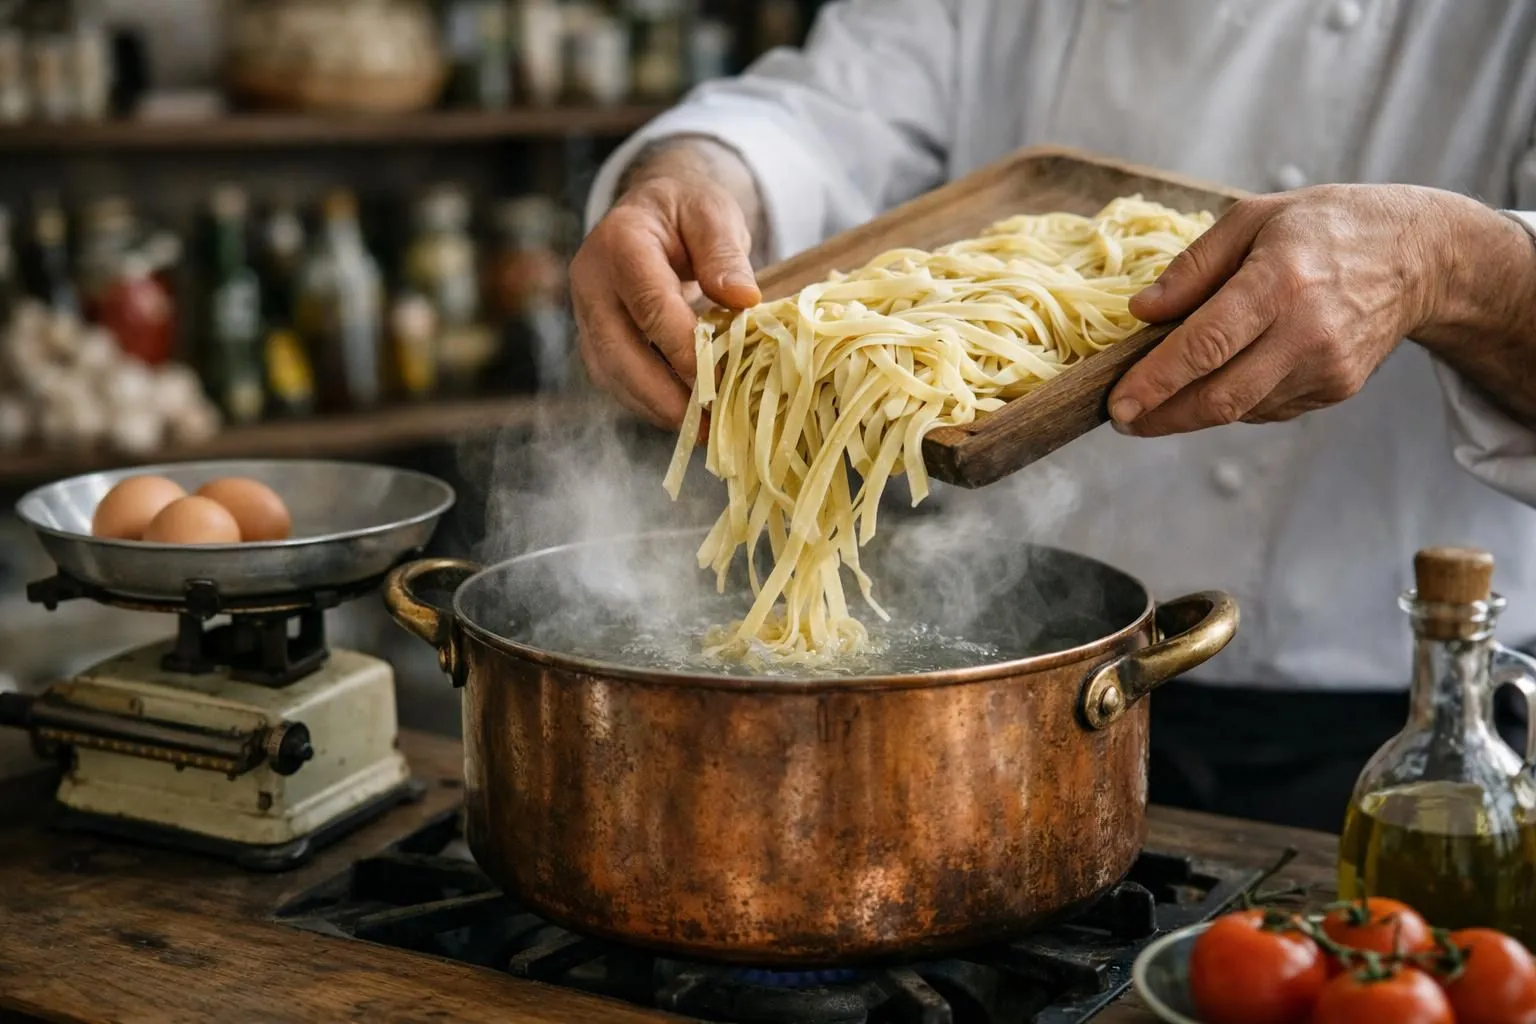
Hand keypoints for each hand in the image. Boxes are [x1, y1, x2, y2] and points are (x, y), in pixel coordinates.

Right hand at [571, 157, 761, 428]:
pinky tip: (685, 418)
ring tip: (702, 432)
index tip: (719, 380)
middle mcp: (589, 282)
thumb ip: (725, 253)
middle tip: (708, 426)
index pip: (649, 305)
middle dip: (664, 396)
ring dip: (656, 409)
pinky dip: (649, 404)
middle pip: (619, 352)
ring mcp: (585, 314)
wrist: (651, 210)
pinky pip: (615, 380)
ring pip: (612, 375)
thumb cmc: (685, 210)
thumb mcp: (713, 213)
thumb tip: (743, 299)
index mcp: (619, 243)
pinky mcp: (593, 339)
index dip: (682, 349)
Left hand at [1106, 184, 1459, 436]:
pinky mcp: (1336, 389)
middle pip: (1220, 397)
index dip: (1156, 381)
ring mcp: (1326, 368)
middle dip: (1162, 416)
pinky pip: (1266, 407)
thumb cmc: (1325, 228)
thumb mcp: (1253, 219)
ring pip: (1239, 409)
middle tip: (1123, 418)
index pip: (1206, 345)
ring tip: (1163, 393)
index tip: (1118, 404)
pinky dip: (1234, 399)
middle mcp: (1307, 332)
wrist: (1419, 257)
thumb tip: (1141, 312)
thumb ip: (1192, 267)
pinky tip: (1225, 375)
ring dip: (1191, 410)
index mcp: (1280, 281)